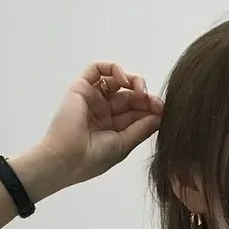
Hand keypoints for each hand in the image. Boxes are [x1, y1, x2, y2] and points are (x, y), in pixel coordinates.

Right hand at [35, 61, 162, 188]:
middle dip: (144, 96)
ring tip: (140, 90)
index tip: (162, 110)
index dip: (150, 108)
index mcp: (112, 127)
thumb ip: (142, 128)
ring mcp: (92, 99)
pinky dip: (113, 69)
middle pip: (129, 95)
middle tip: (153, 101)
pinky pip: (97, 69)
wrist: (66, 160)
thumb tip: (160, 115)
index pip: (135, 112)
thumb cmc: (93, 158)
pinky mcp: (81, 88)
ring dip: (133, 81)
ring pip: (116, 80)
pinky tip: (124, 80)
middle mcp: (102, 111)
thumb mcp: (124, 144)